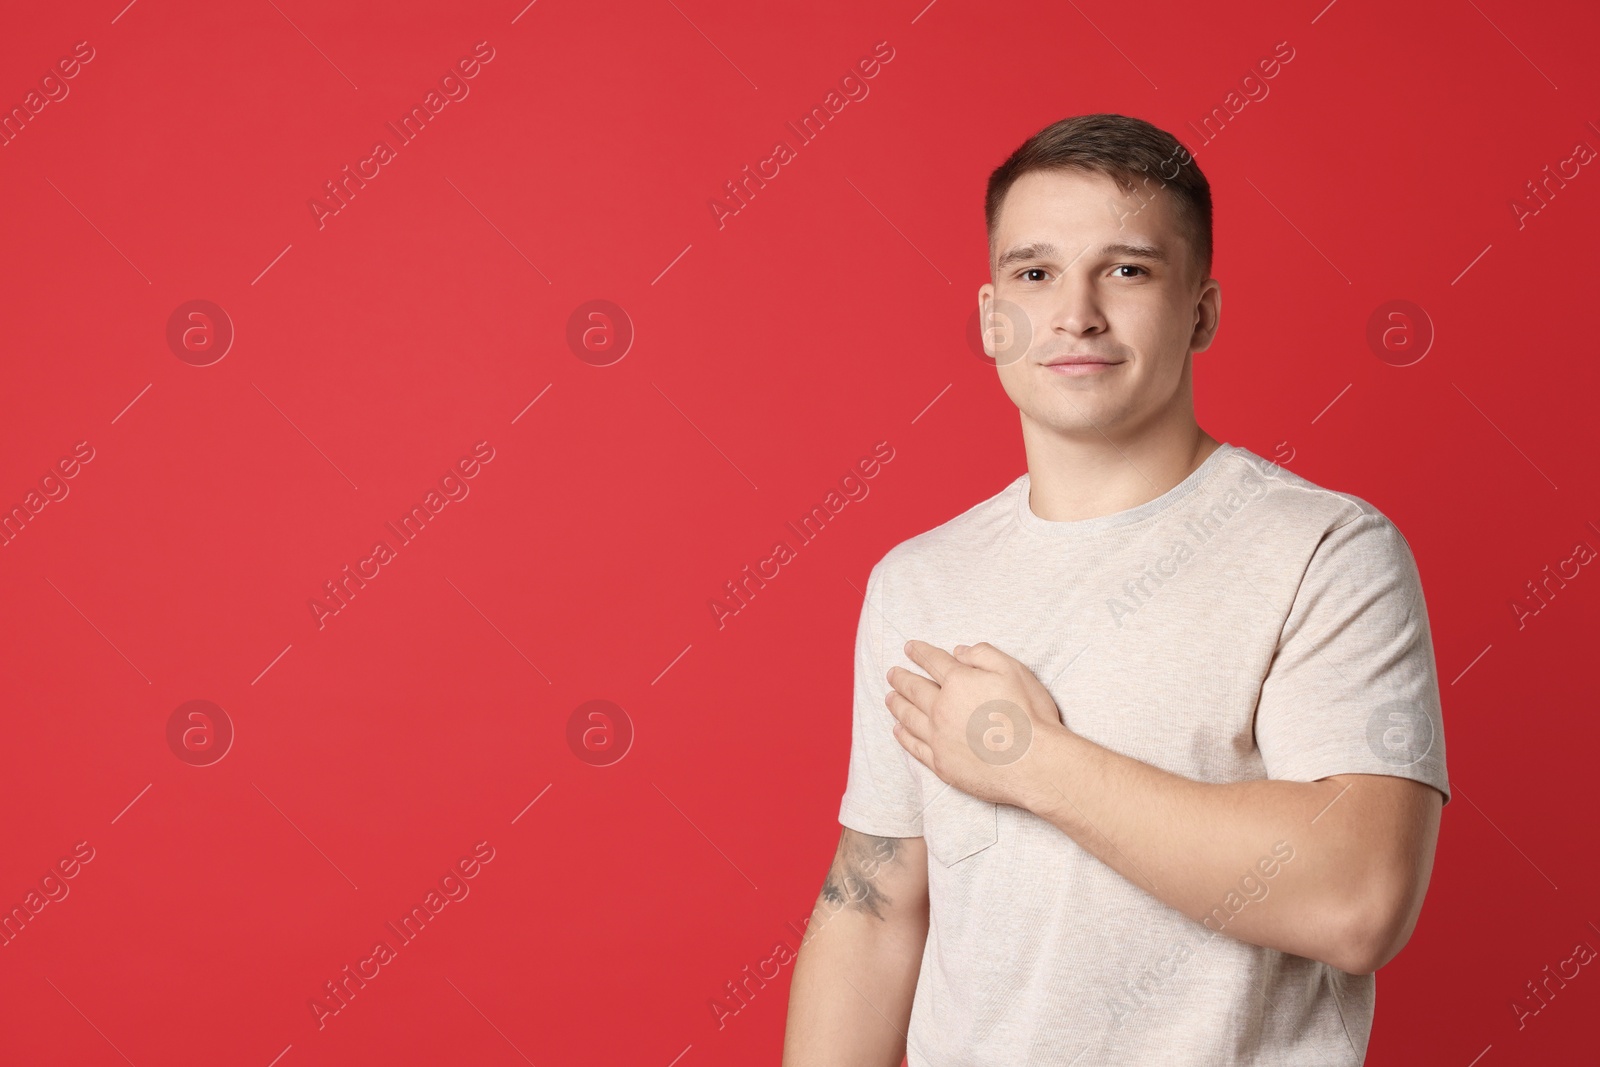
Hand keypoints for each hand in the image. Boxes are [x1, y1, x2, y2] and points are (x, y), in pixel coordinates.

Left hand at [886, 639, 1067, 809]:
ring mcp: (938, 738)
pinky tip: (898, 730)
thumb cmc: (1029, 715)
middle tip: (891, 673)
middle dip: (901, 678)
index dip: (920, 652)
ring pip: (908, 717)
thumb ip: (983, 654)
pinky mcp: (941, 764)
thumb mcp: (1013, 670)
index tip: (909, 647)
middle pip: (914, 689)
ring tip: (889, 698)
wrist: (1034, 764)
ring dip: (896, 704)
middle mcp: (941, 708)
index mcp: (958, 683)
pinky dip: (903, 736)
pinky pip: (914, 746)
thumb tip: (958, 651)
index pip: (933, 661)